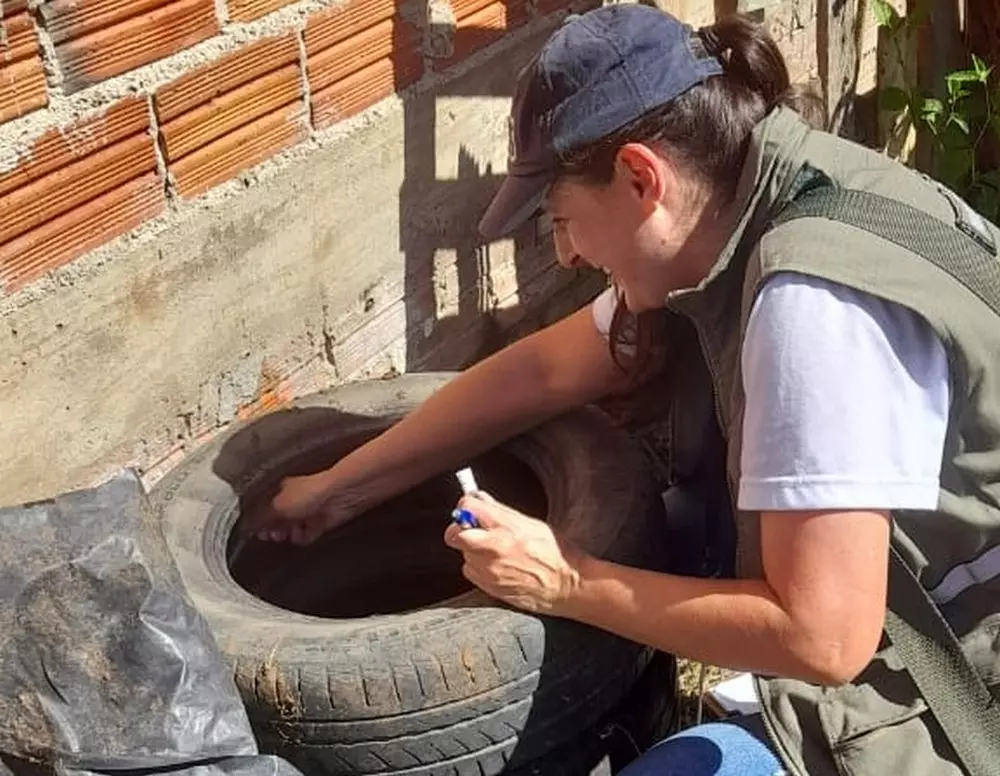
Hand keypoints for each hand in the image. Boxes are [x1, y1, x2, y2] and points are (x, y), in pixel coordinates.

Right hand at [248, 473, 354, 544]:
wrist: (338, 496)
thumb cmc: (310, 492)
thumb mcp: (276, 506)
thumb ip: (261, 519)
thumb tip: (249, 528)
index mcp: (281, 490)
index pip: (265, 508)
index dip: (260, 520)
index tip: (256, 530)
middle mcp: (294, 500)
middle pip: (278, 520)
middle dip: (274, 529)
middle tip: (272, 535)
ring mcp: (308, 511)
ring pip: (292, 529)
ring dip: (289, 534)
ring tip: (287, 534)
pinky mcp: (320, 522)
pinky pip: (307, 535)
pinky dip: (304, 537)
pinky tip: (302, 535)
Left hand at [443, 492, 586, 614]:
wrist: (566, 586)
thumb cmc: (554, 553)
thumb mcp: (531, 523)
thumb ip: (502, 512)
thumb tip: (480, 500)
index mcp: (505, 526)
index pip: (467, 508)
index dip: (466, 507)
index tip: (470, 509)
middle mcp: (493, 548)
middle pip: (454, 534)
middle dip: (459, 530)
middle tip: (472, 530)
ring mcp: (489, 569)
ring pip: (464, 554)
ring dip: (473, 550)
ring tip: (496, 551)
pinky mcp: (489, 587)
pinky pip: (471, 571)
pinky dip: (478, 567)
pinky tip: (497, 566)